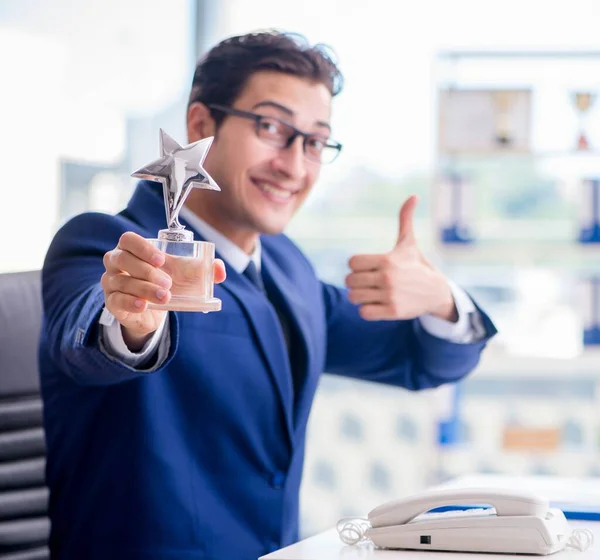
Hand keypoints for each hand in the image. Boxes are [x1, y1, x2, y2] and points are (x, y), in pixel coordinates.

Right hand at [102, 232, 225, 349]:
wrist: (156, 312)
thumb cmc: (168, 284)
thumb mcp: (187, 275)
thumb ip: (205, 270)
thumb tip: (220, 270)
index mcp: (132, 249)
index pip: (128, 240)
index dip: (143, 247)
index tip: (162, 260)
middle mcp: (116, 263)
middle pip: (121, 259)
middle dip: (146, 270)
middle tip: (168, 283)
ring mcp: (111, 283)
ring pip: (121, 281)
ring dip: (144, 288)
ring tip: (164, 296)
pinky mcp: (112, 302)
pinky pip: (116, 300)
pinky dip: (131, 302)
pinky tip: (143, 305)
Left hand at [345, 195, 456, 321]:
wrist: (436, 292)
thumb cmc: (416, 265)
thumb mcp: (409, 243)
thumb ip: (405, 220)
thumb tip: (413, 196)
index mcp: (387, 259)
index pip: (352, 263)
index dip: (356, 266)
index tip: (366, 268)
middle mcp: (388, 277)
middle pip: (350, 281)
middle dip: (355, 282)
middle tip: (367, 282)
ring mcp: (390, 295)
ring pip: (354, 297)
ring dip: (359, 296)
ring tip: (370, 293)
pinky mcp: (392, 311)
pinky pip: (364, 312)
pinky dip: (366, 310)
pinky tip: (376, 304)